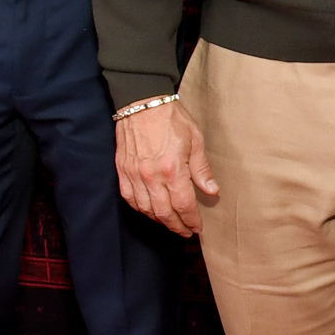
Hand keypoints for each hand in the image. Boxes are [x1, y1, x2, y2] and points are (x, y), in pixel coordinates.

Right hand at [115, 100, 218, 235]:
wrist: (142, 102)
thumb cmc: (171, 119)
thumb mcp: (195, 140)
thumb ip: (202, 169)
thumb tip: (212, 191)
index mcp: (172, 169)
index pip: (183, 205)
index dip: (191, 220)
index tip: (198, 227)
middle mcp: (151, 176)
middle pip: (164, 213)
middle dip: (177, 226)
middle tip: (186, 232)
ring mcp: (134, 174)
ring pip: (146, 209)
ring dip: (160, 221)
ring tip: (171, 224)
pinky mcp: (123, 170)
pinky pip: (130, 198)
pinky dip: (141, 209)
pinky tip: (150, 211)